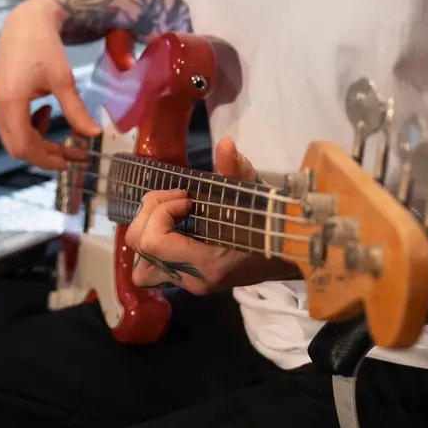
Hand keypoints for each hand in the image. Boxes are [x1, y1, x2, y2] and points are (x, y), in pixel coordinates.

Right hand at [0, 0, 100, 169]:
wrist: (25, 22)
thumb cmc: (43, 45)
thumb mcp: (62, 79)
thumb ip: (75, 109)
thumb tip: (92, 134)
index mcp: (10, 103)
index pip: (25, 147)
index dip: (48, 159)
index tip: (72, 160)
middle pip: (18, 148)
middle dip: (46, 155)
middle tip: (73, 154)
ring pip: (15, 138)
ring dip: (40, 142)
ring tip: (64, 136)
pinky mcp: (0, 98)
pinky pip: (13, 125)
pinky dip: (31, 128)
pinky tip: (46, 113)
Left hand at [126, 138, 297, 294]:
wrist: (287, 257)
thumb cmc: (269, 225)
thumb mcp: (254, 194)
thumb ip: (236, 170)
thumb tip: (226, 144)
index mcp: (205, 263)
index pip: (153, 242)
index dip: (161, 212)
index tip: (186, 198)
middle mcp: (191, 278)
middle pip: (140, 249)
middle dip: (151, 216)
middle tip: (177, 201)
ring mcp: (188, 283)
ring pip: (141, 268)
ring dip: (148, 236)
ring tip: (169, 217)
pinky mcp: (187, 280)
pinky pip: (154, 267)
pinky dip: (155, 247)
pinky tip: (174, 227)